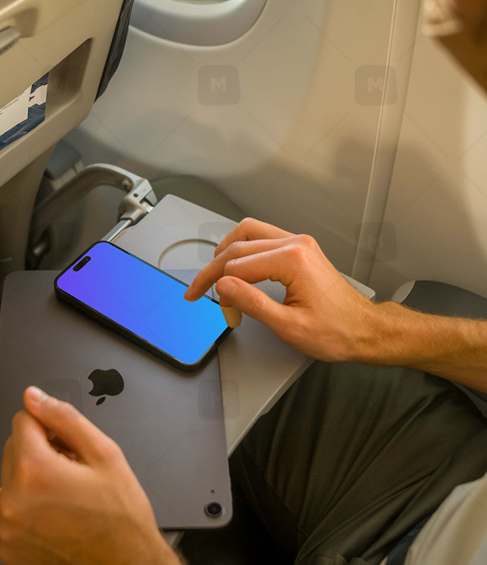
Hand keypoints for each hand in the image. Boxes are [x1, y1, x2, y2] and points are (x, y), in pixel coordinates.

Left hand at [0, 387, 195, 564]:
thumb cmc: (124, 519)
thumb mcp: (105, 454)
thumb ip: (64, 419)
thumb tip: (34, 397)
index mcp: (35, 471)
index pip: (22, 420)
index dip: (50, 427)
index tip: (69, 446)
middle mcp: (12, 501)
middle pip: (13, 450)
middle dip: (40, 452)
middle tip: (75, 473)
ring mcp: (8, 529)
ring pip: (11, 482)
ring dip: (33, 481)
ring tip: (69, 499)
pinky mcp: (9, 551)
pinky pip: (12, 513)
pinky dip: (30, 510)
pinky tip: (60, 520)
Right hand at [184, 218, 375, 362]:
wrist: (365, 330)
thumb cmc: (336, 331)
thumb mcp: (288, 326)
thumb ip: (251, 303)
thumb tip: (222, 286)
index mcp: (293, 259)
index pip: (237, 265)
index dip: (213, 284)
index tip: (198, 298)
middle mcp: (296, 244)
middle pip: (239, 246)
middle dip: (215, 271)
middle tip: (200, 292)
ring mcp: (299, 243)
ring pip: (249, 233)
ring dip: (227, 252)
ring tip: (213, 275)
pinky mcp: (300, 248)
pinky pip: (263, 238)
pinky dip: (244, 250)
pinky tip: (236, 267)